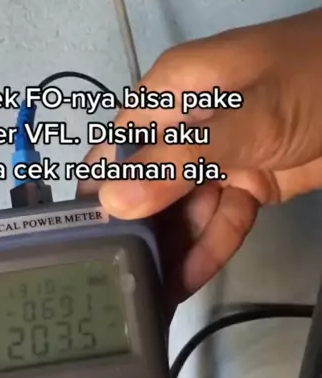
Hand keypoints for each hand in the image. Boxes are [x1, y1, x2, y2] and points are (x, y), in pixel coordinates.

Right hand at [78, 8, 321, 312]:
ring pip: (183, 209)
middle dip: (134, 230)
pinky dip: (208, 249)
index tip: (79, 242)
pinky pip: (221, 220)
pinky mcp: (251, 183)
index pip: (118, 145)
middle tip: (112, 282)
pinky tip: (184, 282)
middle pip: (148, 185)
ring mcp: (221, 156)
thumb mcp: (246, 118)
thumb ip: (180, 159)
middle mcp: (189, 126)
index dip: (97, 190)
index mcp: (174, 93)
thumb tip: (114, 199)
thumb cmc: (315, 82)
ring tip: (145, 295)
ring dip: (170, 248)